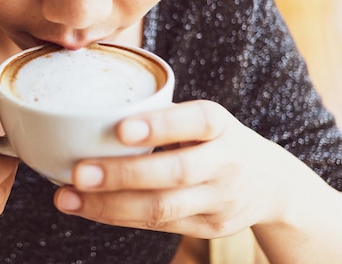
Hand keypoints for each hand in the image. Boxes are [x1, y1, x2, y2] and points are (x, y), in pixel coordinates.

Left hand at [53, 100, 322, 237]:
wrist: (272, 185)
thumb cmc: (216, 142)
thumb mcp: (204, 121)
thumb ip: (163, 118)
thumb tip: (89, 114)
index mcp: (221, 125)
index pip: (196, 121)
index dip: (159, 126)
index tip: (121, 129)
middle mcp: (226, 163)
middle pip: (175, 172)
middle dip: (122, 175)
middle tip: (78, 173)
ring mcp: (220, 200)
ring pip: (163, 208)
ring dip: (110, 205)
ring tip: (68, 198)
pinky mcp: (209, 227)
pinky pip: (158, 225)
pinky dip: (118, 217)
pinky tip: (87, 209)